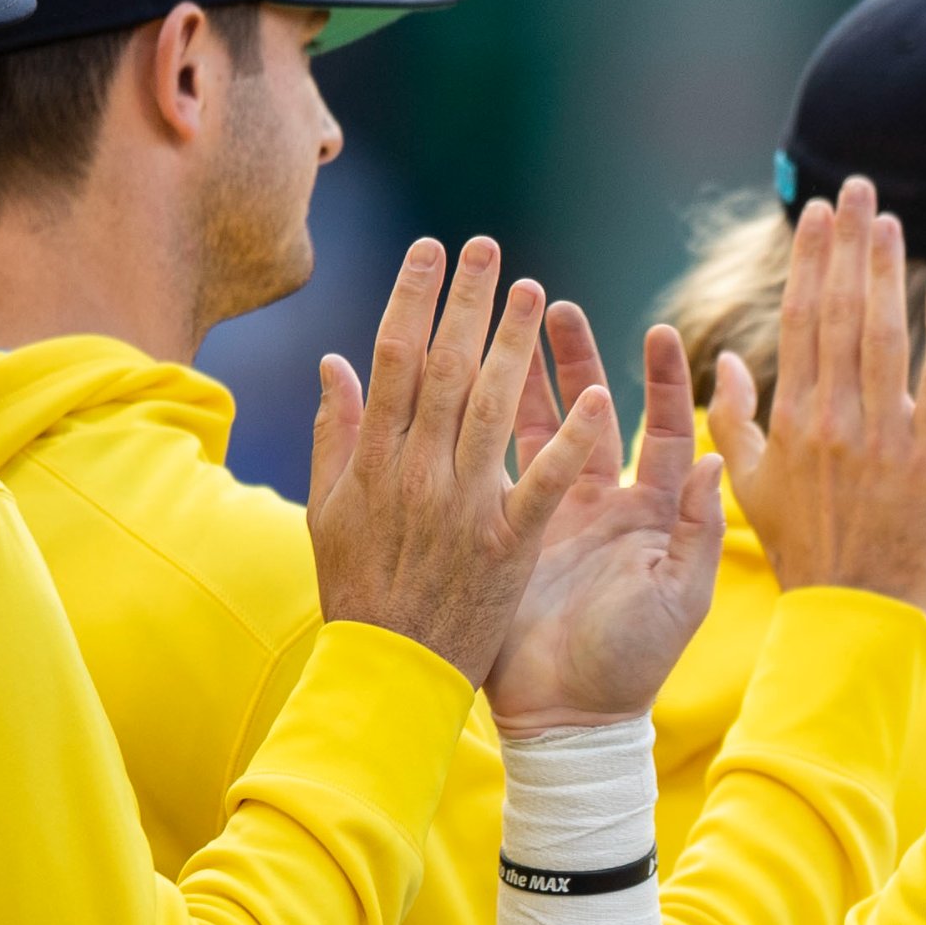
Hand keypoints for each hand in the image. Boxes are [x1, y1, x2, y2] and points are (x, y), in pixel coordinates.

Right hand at [311, 238, 611, 679]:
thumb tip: (334, 362)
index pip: (394, 360)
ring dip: (515, 348)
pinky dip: (572, 442)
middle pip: (444, 371)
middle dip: (466, 304)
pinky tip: (599, 398)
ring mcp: (462, 509)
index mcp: (372, 463)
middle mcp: (415, 475)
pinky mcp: (506, 547)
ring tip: (535, 292)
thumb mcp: (327, 514)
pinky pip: (544, 486)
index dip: (414, 300)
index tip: (432, 252)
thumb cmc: (359, 594)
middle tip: (488, 247)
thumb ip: (335, 435)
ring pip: (492, 412)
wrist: (386, 676)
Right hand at [487, 306, 730, 735]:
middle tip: (554, 302)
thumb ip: (697, 530)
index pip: (664, 429)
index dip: (663, 381)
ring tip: (506, 321)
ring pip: (538, 427)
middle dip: (577, 356)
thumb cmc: (635, 664)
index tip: (660, 329)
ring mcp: (552, 515)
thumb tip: (714, 459)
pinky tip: (465, 381)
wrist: (570, 718)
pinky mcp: (507, 532)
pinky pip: (496, 468)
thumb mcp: (679, 598)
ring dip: (525, 374)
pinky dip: (482, 427)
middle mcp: (603, 504)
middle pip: (593, 411)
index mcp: (653, 515)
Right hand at [710, 175, 925, 606]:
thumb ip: (733, 421)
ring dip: (886, 272)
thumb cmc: (800, 547)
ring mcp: (884, 438)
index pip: (800, 321)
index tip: (817, 215)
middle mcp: (835, 419)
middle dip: (848, 245)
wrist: (852, 610)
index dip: (811, 262)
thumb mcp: (747, 485)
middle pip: (841, 313)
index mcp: (791, 420)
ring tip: (888, 220)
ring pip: (884, 337)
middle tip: (856, 189)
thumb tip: (727, 363)